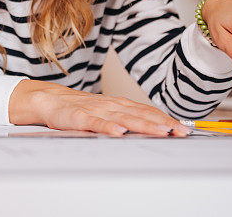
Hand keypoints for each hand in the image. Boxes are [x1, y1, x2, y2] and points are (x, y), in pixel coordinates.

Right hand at [8, 79, 191, 136]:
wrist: (47, 99)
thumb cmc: (79, 108)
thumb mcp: (106, 113)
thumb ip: (127, 119)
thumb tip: (155, 129)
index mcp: (119, 105)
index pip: (147, 111)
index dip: (166, 119)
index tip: (184, 129)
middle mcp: (110, 105)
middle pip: (140, 114)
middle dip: (162, 123)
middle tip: (180, 131)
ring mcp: (95, 110)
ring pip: (123, 118)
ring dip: (143, 125)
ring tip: (161, 132)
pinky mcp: (78, 117)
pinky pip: (95, 123)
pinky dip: (108, 127)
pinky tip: (119, 133)